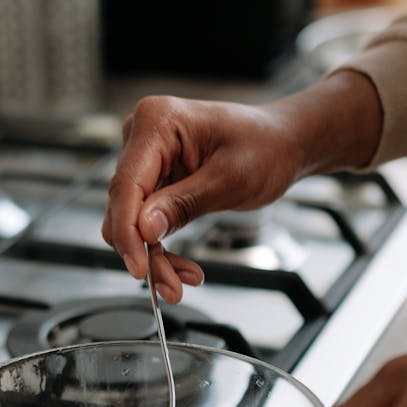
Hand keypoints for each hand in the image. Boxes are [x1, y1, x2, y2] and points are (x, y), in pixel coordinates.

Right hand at [101, 94, 306, 301]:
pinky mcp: (154, 179)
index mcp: (157, 121)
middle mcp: (143, 136)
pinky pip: (145, 220)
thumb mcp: (230, 179)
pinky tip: (182, 267)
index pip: (126, 184)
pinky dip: (160, 246)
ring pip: (131, 220)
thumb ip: (183, 203)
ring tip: (181, 280)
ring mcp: (146, 158)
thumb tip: (144, 229)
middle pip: (124, 205)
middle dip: (143, 250)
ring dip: (153, 254)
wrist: (283, 144)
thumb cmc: (266, 147)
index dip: (128, 231)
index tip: (139, 268)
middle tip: (170, 285)